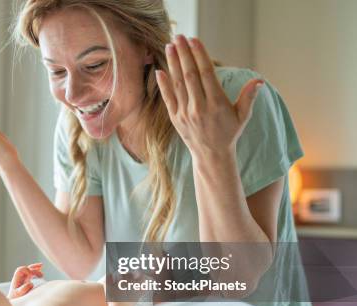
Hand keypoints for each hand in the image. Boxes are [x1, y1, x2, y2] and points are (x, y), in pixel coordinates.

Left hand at [8, 263, 43, 298]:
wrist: (14, 302)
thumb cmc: (15, 299)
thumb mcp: (18, 294)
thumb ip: (23, 289)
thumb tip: (31, 283)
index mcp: (16, 279)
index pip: (20, 270)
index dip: (26, 270)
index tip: (31, 274)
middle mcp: (20, 277)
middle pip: (26, 269)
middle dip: (34, 270)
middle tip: (41, 275)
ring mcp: (23, 279)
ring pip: (30, 270)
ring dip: (35, 268)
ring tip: (42, 267)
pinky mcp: (27, 281)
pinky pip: (31, 273)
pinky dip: (36, 270)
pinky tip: (41, 268)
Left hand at [155, 35, 263, 160]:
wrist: (212, 155)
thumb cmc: (229, 133)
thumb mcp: (242, 116)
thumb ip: (248, 97)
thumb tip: (258, 81)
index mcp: (217, 104)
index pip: (206, 74)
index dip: (199, 55)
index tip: (194, 40)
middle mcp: (199, 107)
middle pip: (189, 75)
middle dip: (184, 54)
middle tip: (179, 37)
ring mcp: (186, 113)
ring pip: (178, 84)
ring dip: (173, 64)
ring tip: (169, 46)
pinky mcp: (175, 119)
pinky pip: (168, 99)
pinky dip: (164, 85)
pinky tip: (160, 70)